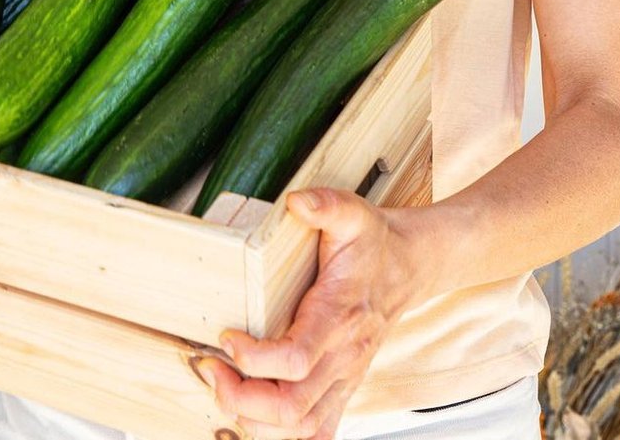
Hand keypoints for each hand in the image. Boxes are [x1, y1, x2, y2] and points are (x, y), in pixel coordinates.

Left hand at [196, 188, 425, 439]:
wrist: (408, 267)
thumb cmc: (374, 244)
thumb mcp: (352, 213)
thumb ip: (326, 204)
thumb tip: (297, 202)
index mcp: (339, 317)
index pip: (296, 360)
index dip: (254, 358)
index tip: (226, 335)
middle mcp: (344, 358)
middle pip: (292, 407)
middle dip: (241, 398)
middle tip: (210, 368)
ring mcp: (345, 379)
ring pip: (302, 429)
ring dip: (256, 422)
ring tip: (224, 389)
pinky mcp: (342, 388)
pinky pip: (317, 432)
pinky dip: (283, 436)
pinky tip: (252, 418)